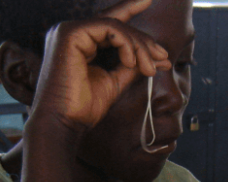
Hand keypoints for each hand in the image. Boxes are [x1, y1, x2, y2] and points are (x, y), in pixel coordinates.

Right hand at [32, 0, 170, 131]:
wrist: (64, 123)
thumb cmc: (83, 107)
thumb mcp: (115, 82)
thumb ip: (132, 66)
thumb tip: (159, 58)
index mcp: (78, 42)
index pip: (108, 21)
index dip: (129, 8)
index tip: (148, 0)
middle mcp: (70, 32)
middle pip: (116, 24)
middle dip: (143, 41)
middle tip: (163, 58)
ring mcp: (68, 30)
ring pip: (115, 25)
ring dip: (139, 46)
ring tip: (149, 67)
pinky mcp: (70, 33)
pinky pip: (109, 28)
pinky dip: (126, 44)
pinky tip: (131, 62)